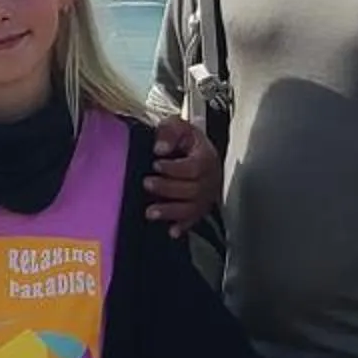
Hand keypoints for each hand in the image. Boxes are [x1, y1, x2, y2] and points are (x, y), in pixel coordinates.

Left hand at [143, 115, 221, 233]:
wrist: (196, 150)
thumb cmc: (185, 139)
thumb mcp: (177, 126)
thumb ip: (169, 132)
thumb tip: (160, 149)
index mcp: (207, 158)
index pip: (194, 167)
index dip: (174, 168)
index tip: (156, 164)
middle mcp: (210, 179)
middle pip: (193, 189)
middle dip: (167, 188)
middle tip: (147, 183)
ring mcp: (206, 195)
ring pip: (192, 208)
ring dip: (171, 211)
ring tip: (150, 212)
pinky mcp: (200, 207)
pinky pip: (194, 220)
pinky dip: (183, 227)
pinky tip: (172, 232)